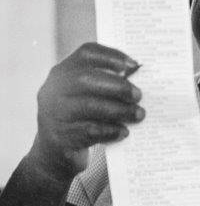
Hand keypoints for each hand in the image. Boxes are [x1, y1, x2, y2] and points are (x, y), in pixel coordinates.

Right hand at [30, 42, 144, 178]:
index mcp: (64, 72)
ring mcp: (54, 113)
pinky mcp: (60, 136)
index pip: (86, 53)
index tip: (133, 65)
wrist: (55, 152)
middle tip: (139, 95)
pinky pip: (89, 131)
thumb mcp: (85, 96)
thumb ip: (105, 84)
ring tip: (139, 114)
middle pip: (86, 79)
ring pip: (89, 106)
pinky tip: (124, 132)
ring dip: (119, 110)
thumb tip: (138, 79)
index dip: (111, 56)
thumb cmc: (80, 117)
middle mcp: (54, 89)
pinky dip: (110, 130)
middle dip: (118, 86)